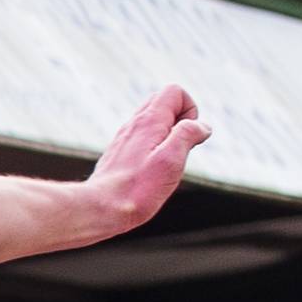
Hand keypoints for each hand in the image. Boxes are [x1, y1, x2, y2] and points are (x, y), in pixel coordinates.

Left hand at [84, 85, 206, 237]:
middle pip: (163, 102)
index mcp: (148, 121)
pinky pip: (141, 138)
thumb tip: (201, 125)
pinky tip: (150, 169)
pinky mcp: (119, 154)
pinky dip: (153, 146)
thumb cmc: (137, 188)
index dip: (190, 109)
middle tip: (178, 147)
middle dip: (180, 118)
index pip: (174, 91)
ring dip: (167, 134)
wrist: (100, 209)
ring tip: (164, 161)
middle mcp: (133, 125)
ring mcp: (124, 139)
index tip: (187, 136)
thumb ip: (188, 135)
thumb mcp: (172, 159)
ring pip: (151, 121)